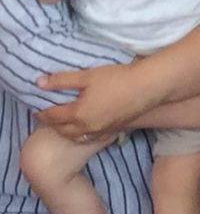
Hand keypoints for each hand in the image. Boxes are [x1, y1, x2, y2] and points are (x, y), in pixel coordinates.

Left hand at [35, 61, 155, 140]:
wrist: (149, 86)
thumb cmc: (118, 78)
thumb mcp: (87, 76)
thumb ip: (62, 80)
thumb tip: (38, 82)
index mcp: (78, 114)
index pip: (52, 116)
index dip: (42, 112)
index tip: (37, 108)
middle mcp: (87, 127)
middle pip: (62, 130)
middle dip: (53, 124)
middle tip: (48, 116)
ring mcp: (101, 130)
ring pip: (77, 136)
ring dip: (67, 131)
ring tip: (64, 123)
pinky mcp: (114, 130)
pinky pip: (92, 137)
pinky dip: (83, 134)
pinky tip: (86, 127)